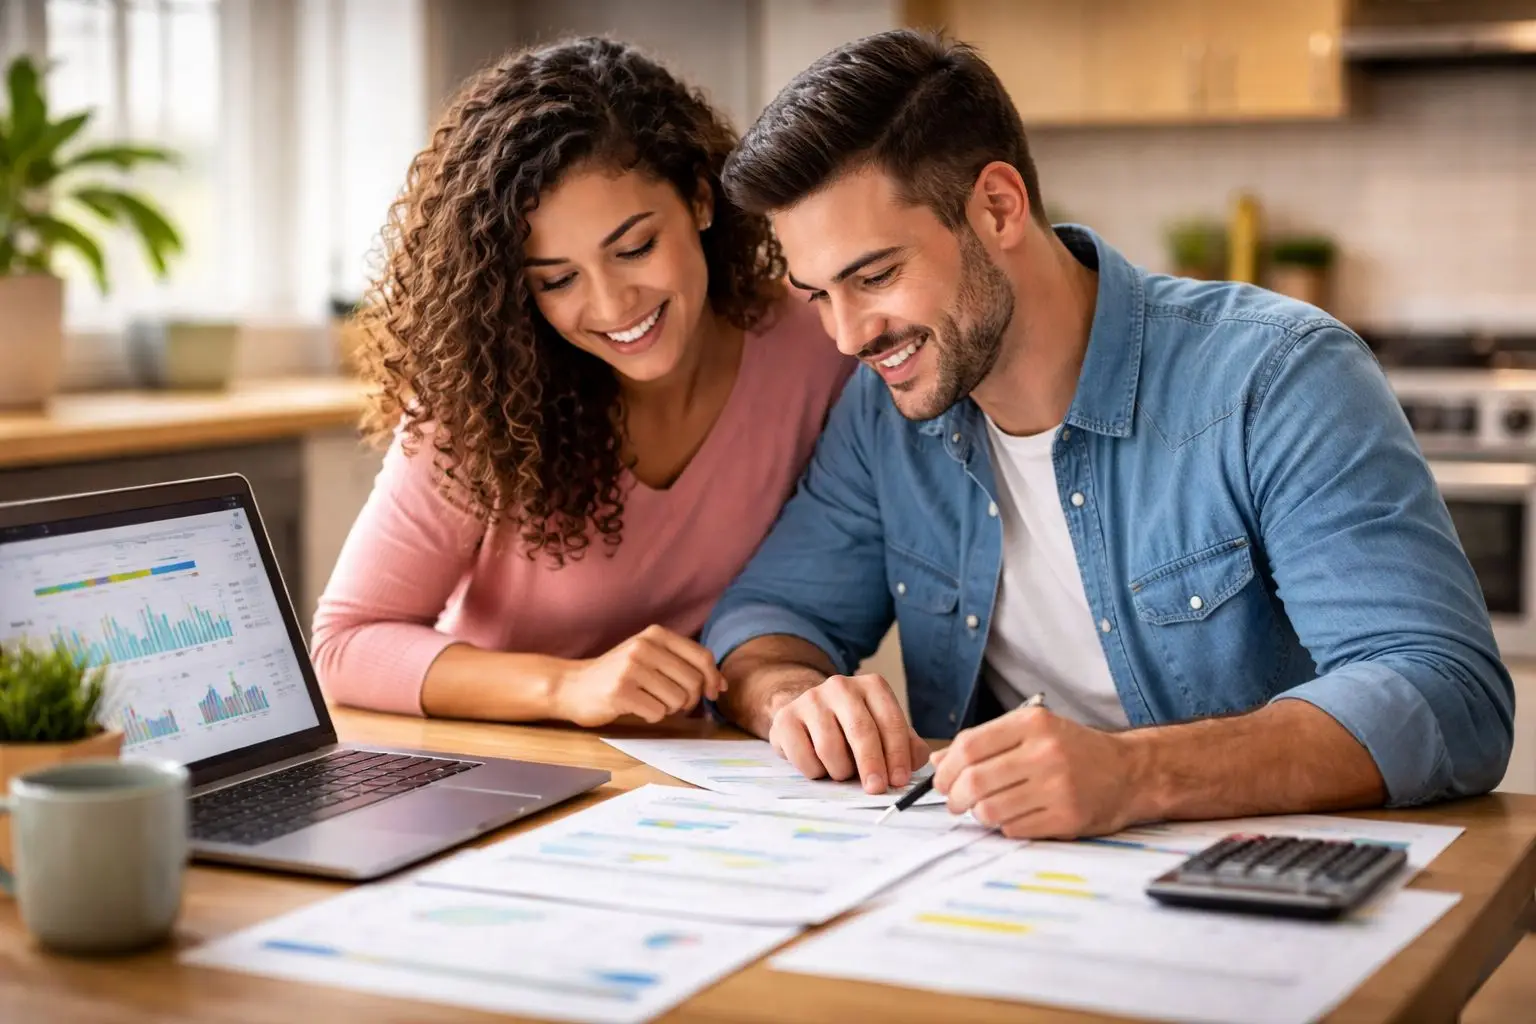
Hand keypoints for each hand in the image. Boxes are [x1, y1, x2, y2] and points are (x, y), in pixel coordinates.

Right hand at [554, 625, 724, 726]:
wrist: (572, 686)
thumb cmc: (618, 674)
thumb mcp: (650, 657)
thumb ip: (684, 665)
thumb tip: (722, 684)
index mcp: (656, 634)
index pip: (702, 657)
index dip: (713, 678)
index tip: (713, 693)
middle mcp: (644, 646)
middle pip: (693, 682)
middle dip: (689, 700)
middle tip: (671, 703)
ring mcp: (631, 668)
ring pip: (678, 700)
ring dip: (668, 709)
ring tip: (648, 701)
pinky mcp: (620, 692)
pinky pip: (657, 713)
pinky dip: (651, 716)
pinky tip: (635, 708)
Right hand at [768, 673, 929, 793]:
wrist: (808, 715)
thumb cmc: (853, 728)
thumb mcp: (884, 731)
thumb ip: (907, 746)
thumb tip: (916, 762)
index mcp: (872, 686)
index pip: (890, 721)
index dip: (897, 754)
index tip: (899, 780)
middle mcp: (841, 686)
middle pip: (861, 730)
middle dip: (871, 765)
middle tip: (876, 789)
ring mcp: (810, 699)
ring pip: (830, 747)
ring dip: (840, 771)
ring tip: (843, 772)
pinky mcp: (785, 718)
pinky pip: (803, 757)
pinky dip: (815, 772)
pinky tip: (820, 767)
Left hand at [932, 706, 1137, 837]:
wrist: (1131, 773)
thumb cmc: (1075, 750)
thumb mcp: (1034, 731)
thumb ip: (986, 742)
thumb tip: (937, 762)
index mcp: (1034, 724)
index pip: (969, 746)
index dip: (946, 769)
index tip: (941, 780)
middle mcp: (1045, 752)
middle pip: (974, 781)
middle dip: (954, 797)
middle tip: (954, 803)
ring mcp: (1058, 787)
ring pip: (990, 810)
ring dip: (979, 815)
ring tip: (986, 810)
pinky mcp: (1067, 818)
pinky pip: (1013, 829)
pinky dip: (1005, 827)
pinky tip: (1015, 817)